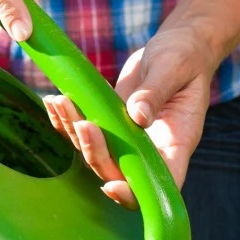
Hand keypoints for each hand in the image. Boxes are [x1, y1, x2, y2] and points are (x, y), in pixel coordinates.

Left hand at [43, 26, 217, 208]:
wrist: (178, 46)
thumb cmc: (185, 57)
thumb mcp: (174, 68)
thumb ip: (155, 92)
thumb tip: (137, 116)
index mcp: (176, 142)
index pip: (160, 183)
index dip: (135, 193)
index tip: (111, 185)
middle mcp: (152, 148)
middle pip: (119, 172)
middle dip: (96, 154)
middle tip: (82, 123)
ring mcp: (129, 139)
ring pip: (97, 154)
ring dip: (75, 133)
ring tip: (61, 103)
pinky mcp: (112, 124)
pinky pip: (87, 132)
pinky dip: (67, 121)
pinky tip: (54, 101)